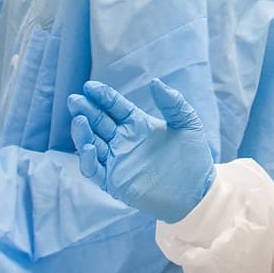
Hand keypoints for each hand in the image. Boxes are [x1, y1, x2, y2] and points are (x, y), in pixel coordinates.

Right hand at [67, 79, 215, 222]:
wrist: (199, 191)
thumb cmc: (194, 156)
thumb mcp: (187, 123)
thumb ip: (172, 102)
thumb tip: (154, 81)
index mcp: (137, 124)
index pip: (114, 106)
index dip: (102, 96)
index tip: (90, 86)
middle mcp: (123, 140)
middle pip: (98, 122)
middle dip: (85, 110)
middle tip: (75, 100)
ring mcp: (117, 161)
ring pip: (91, 144)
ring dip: (83, 132)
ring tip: (79, 120)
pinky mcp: (114, 182)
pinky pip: (94, 170)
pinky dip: (87, 159)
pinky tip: (86, 147)